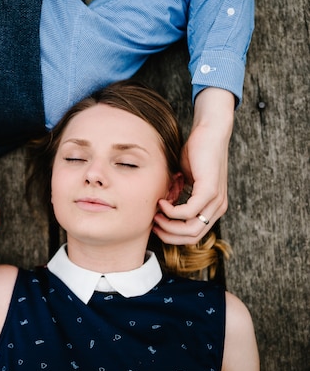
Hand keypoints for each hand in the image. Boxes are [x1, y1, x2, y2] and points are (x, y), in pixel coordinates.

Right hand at [154, 88, 233, 243]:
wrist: (209, 132)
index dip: (172, 235)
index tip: (156, 225)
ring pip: (191, 229)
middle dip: (169, 235)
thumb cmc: (196, 152)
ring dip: (169, 225)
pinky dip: (171, 210)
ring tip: (156, 213)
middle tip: (153, 223)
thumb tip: (162, 208)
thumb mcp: (182, 178)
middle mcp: (217, 208)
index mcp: (212, 207)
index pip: (193, 235)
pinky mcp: (209, 191)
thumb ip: (174, 193)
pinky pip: (188, 212)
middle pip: (192, 237)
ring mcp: (216, 201)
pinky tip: (162, 201)